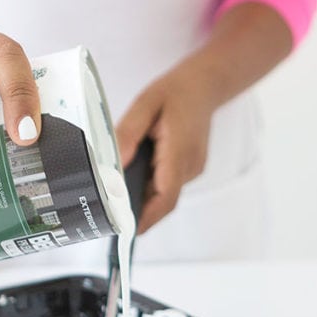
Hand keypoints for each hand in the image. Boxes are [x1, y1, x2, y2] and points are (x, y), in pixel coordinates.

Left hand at [115, 64, 217, 232]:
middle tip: (110, 214)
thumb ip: (128, 134)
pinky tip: (135, 174)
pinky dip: (152, 185)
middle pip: (163, 200)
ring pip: (165, 193)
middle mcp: (190, 166)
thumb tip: (113, 165)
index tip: (128, 231)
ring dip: (144, 196)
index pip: (166, 196)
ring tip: (118, 192)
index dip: (147, 217)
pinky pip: (169, 184)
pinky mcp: (190, 168)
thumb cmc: (175, 92)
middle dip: (139, 210)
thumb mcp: (145, 104)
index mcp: (180, 151)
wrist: (206, 85)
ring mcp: (193, 169)